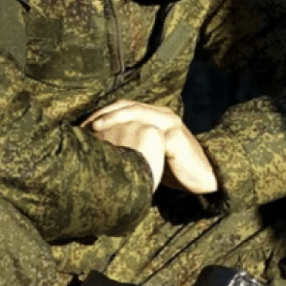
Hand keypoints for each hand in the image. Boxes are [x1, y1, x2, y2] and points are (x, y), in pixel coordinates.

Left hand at [83, 101, 218, 194]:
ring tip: (96, 127)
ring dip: (114, 118)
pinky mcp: (175, 136)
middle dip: (104, 114)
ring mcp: (169, 123)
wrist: (203, 179)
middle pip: (127, 106)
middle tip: (85, 125)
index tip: (82, 126)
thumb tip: (100, 153)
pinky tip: (120, 142)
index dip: (102, 114)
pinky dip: (132, 134)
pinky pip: (150, 131)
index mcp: (154, 116)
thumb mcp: (149, 155)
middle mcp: (162, 115)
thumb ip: (132, 148)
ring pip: (137, 113)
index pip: (123, 108)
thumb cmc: (173, 170)